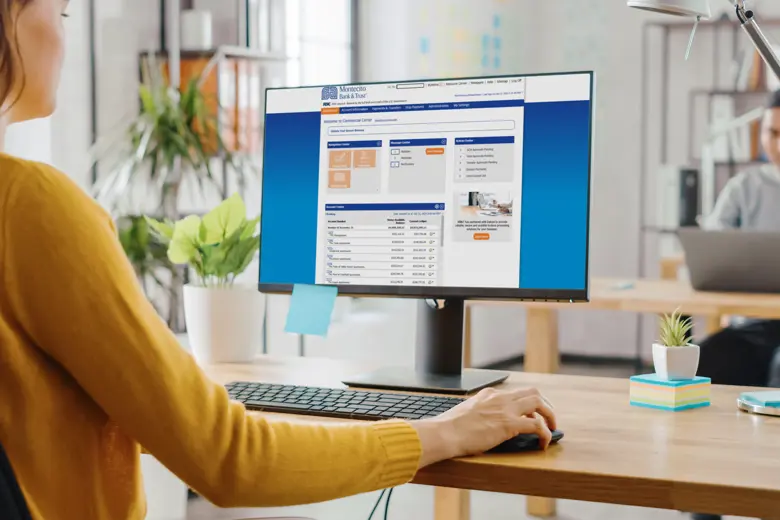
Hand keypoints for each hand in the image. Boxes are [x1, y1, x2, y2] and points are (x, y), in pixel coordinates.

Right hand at [411, 387, 556, 466]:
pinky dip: (545, 434)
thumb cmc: (450, 428)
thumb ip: (478, 414)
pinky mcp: (509, 424)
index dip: (527, 404)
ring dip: (550, 416)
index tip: (531, 414)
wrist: (445, 433)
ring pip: (539, 403)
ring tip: (552, 429)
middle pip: (532, 392)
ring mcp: (505, 409)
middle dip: (545, 405)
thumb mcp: (466, 413)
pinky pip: (537, 425)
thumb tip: (483, 425)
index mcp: (488, 394)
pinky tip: (543, 444)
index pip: (515, 393)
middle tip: (549, 418)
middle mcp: (499, 398)